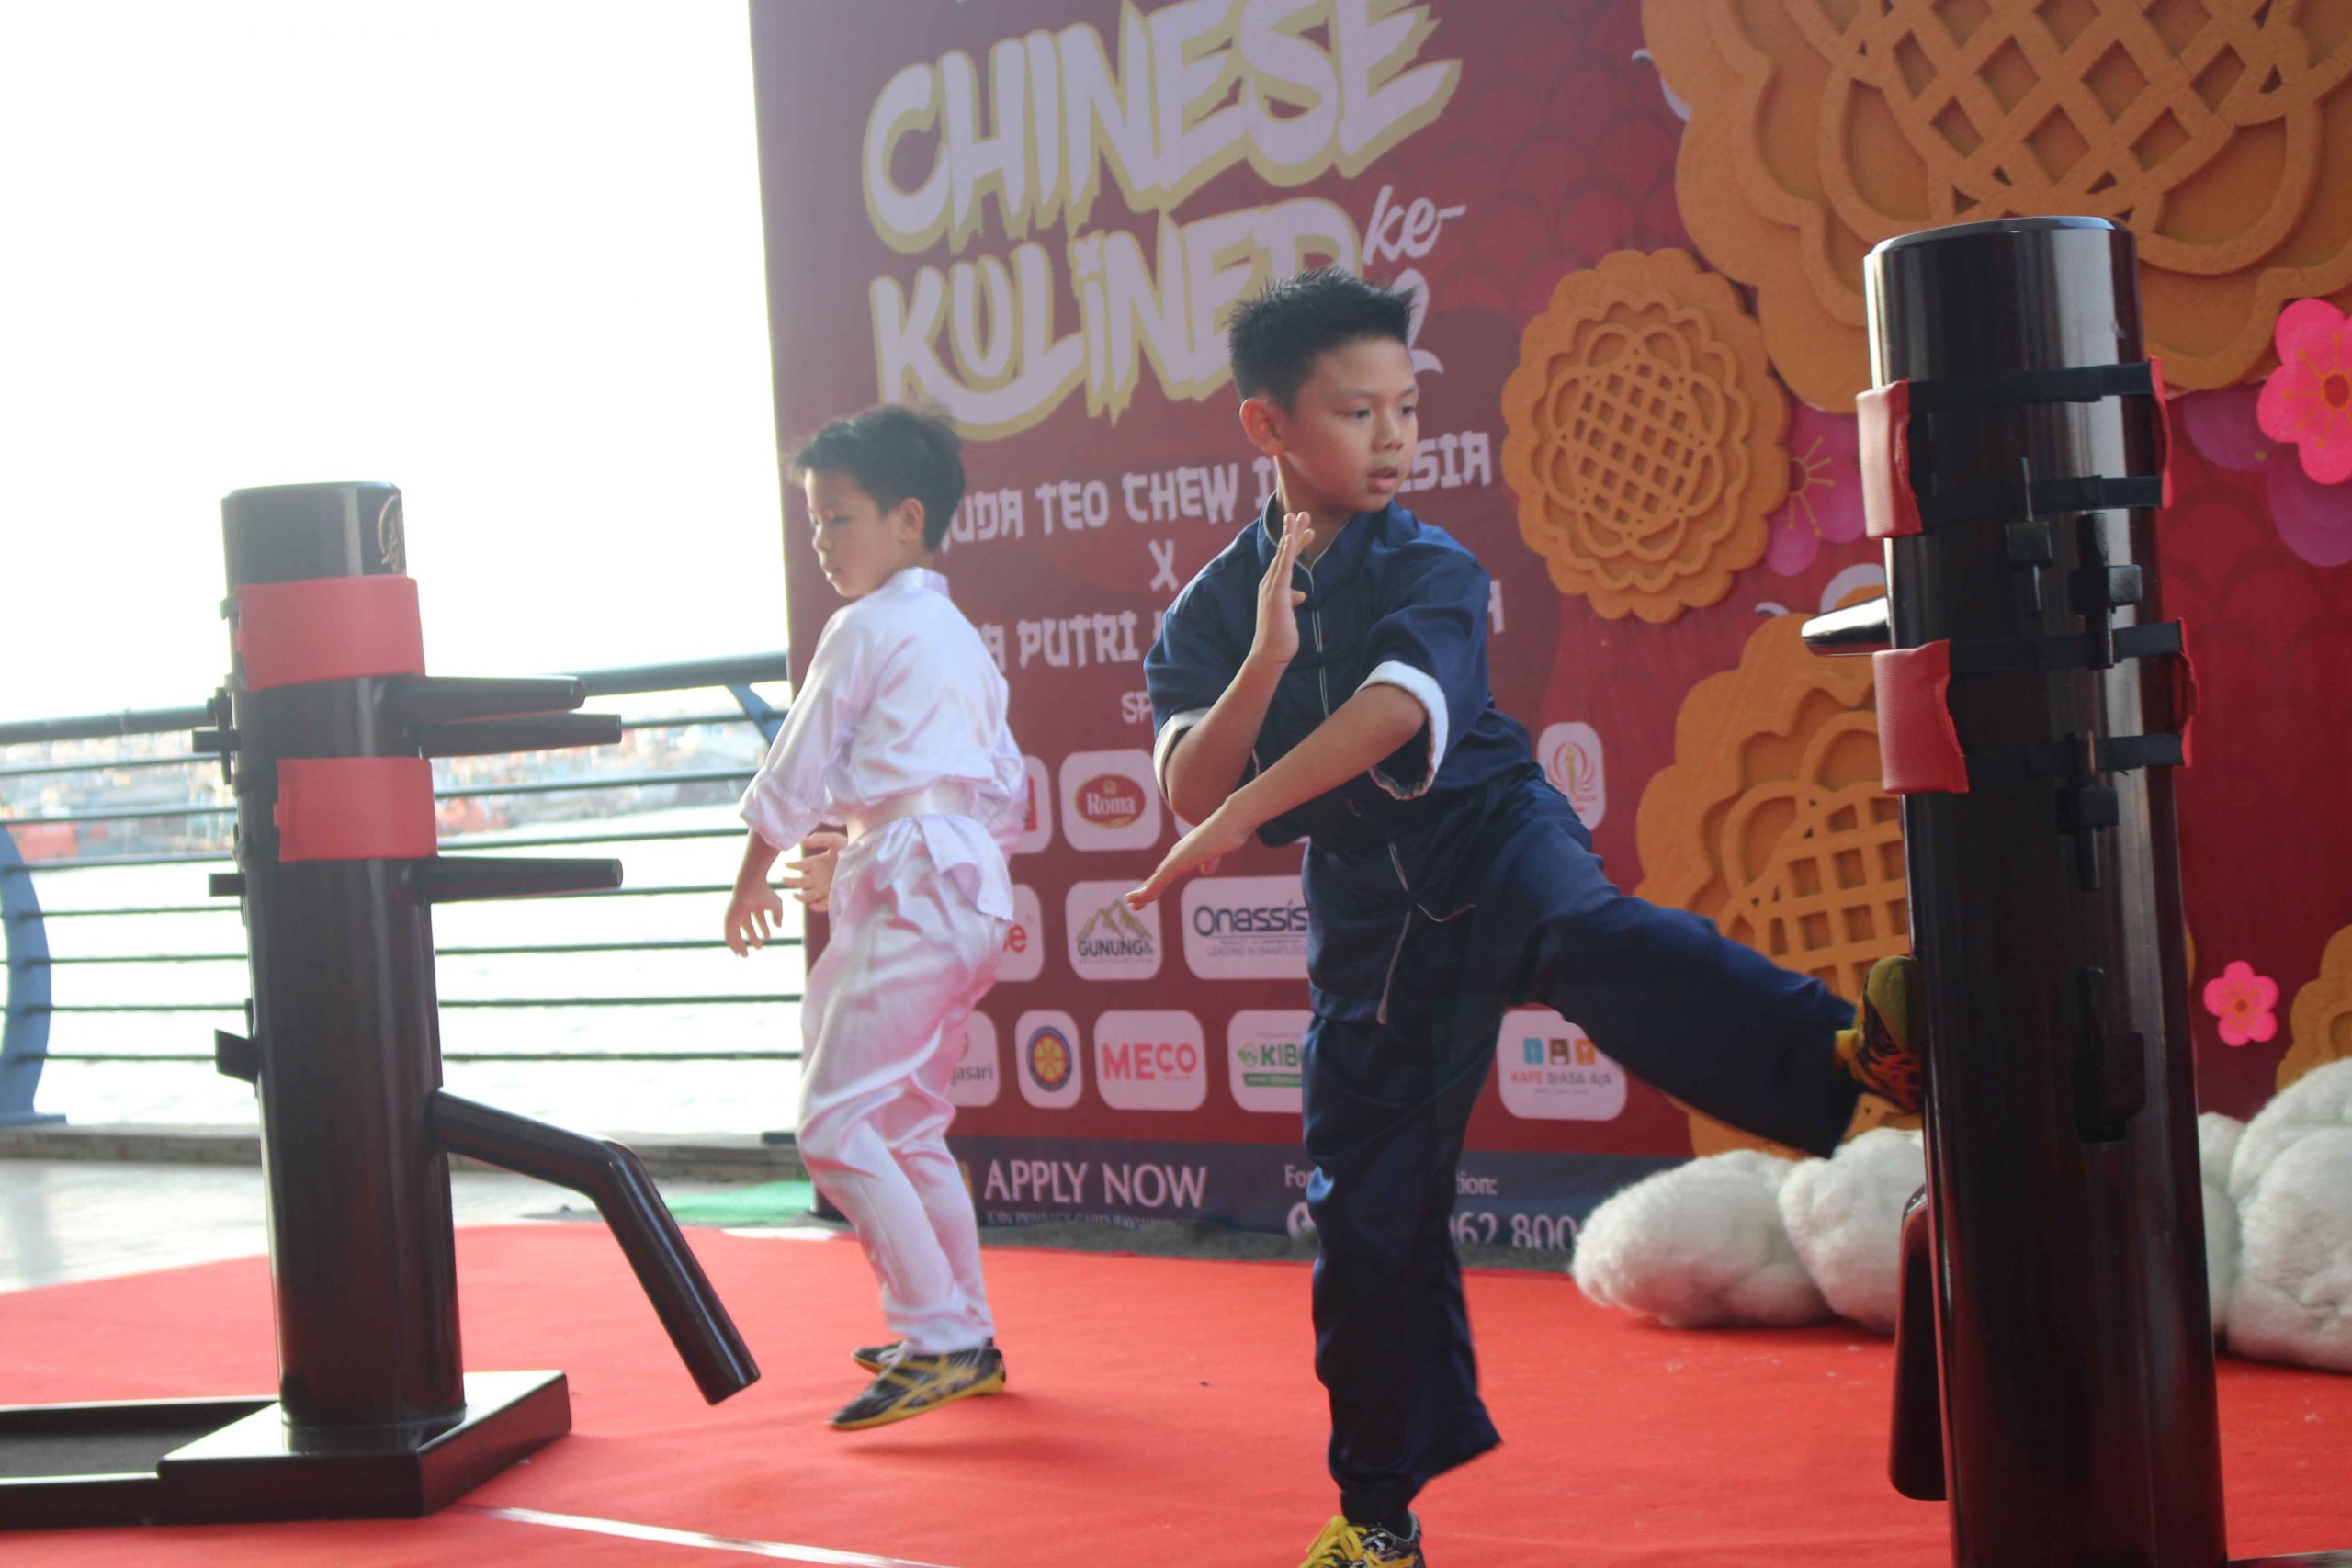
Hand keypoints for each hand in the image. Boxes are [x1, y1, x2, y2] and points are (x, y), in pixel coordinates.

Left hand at [723, 879, 785, 955]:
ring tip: (745, 956)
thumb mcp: (776, 905)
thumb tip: (779, 927)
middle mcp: (743, 911)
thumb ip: (778, 916)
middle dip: (753, 938)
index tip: (768, 938)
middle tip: (760, 948)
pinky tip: (738, 952)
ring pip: (736, 933)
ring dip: (740, 945)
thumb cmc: (763, 893)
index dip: (764, 928)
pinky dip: (733, 944)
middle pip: (747, 927)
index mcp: (754, 905)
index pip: (759, 919)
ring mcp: (735, 915)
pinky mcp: (728, 920)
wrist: (750, 888)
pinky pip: (729, 935)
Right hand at [778, 829, 846, 911]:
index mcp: (816, 863)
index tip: (787, 865)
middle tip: (785, 880)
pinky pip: (823, 905)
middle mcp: (818, 877)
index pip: (800, 866)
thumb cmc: (851, 847)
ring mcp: (824, 888)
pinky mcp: (833, 896)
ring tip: (796, 895)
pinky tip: (813, 905)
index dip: (793, 865)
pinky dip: (817, 907)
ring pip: (808, 895)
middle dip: (791, 882)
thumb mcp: (836, 840)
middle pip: (800, 882)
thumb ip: (819, 839)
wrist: (868, 859)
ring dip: (801, 897)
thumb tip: (802, 841)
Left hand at [1124, 805, 1252, 909]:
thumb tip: (1206, 871)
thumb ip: (1209, 861)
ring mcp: (1176, 858)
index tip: (1145, 896)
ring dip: (1143, 893)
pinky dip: (1151, 889)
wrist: (1231, 822)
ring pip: (1155, 880)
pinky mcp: (1179, 861)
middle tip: (1130, 902)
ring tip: (1131, 903)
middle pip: (1156, 877)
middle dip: (1143, 891)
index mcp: (1183, 854)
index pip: (1165, 873)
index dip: (1154, 885)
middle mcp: (1176, 855)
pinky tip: (1143, 898)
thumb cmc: (1227, 833)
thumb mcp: (1215, 852)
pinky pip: (1161, 879)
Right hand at [1248, 509, 1312, 669]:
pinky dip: (1287, 551)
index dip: (1297, 543)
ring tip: (1298, 516)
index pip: (1287, 560)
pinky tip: (1291, 538)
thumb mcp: (1289, 614)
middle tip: (1303, 513)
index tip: (1308, 530)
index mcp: (1274, 587)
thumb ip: (1292, 600)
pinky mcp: (1277, 593)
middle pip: (1284, 552)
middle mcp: (1270, 583)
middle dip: (1293, 531)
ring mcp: (1272, 587)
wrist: (1269, 654)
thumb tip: (1300, 594)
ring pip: (1283, 555)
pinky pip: (1283, 568)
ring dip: (1291, 534)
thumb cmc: (1279, 637)